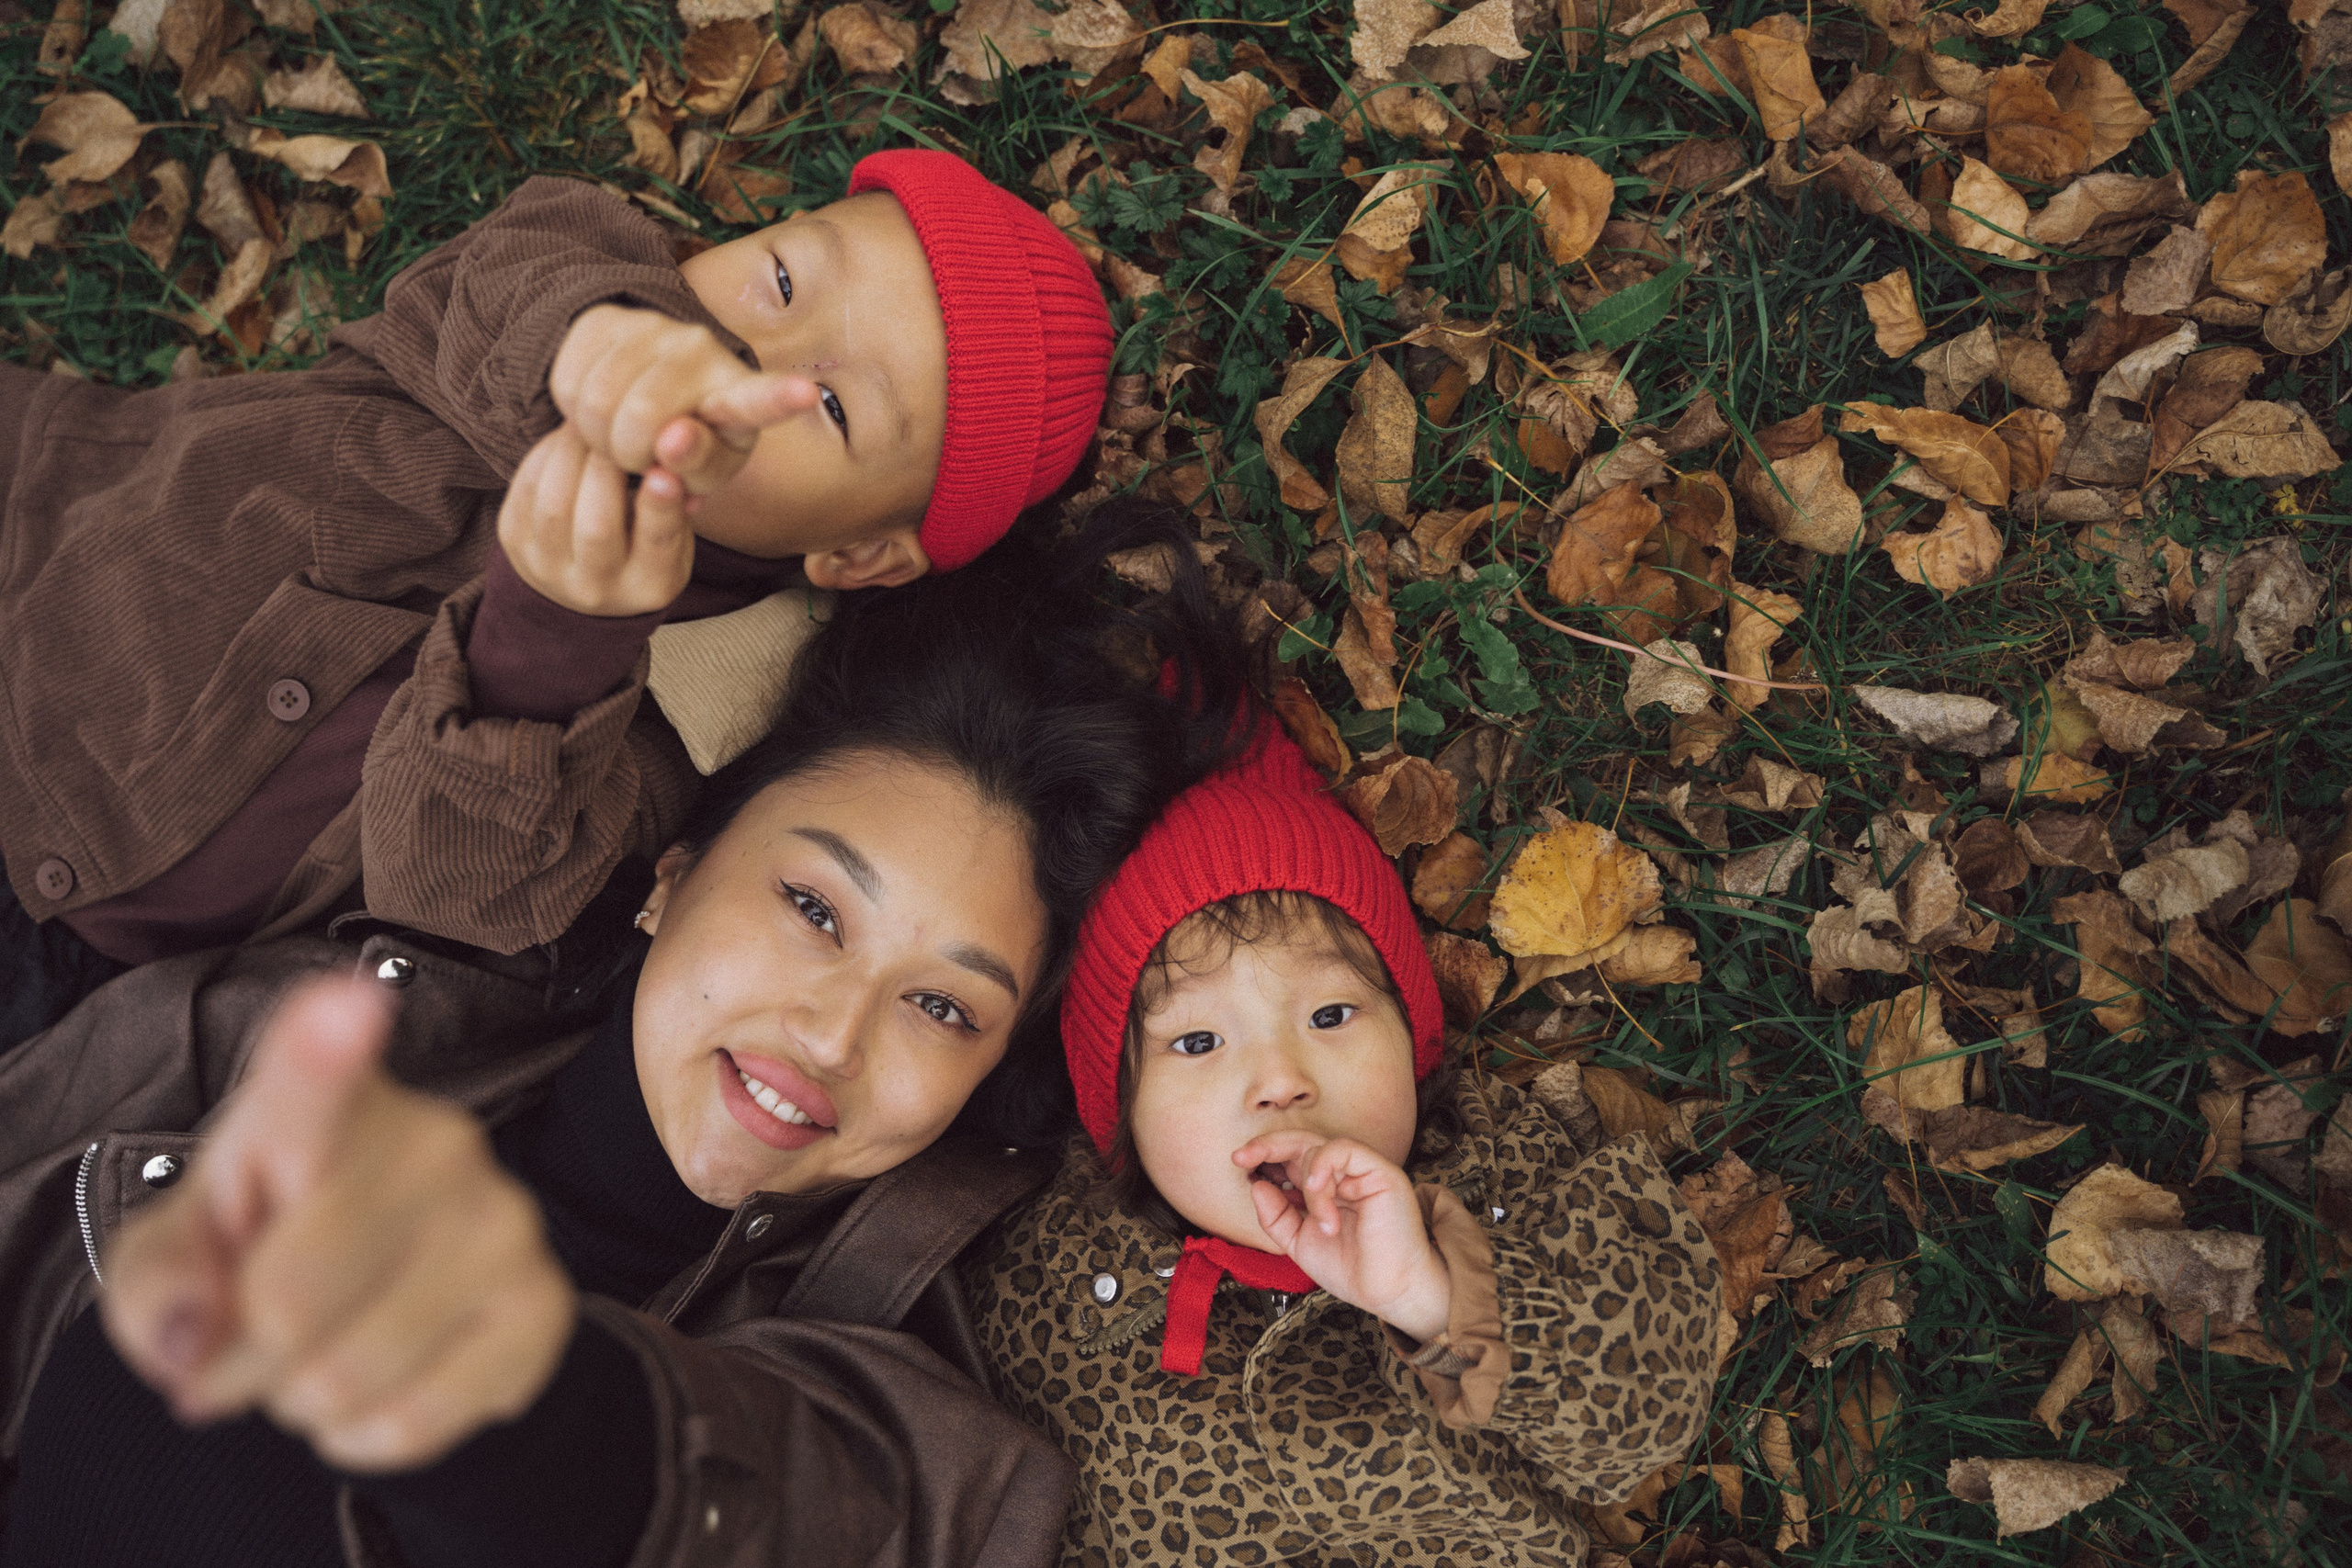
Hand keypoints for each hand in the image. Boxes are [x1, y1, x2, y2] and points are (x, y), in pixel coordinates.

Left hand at [102, 977, 576, 1473]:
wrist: (398, 1301)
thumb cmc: (267, 1251)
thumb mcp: (179, 1255)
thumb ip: (158, 1282)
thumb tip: (194, 1338)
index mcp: (332, 1102)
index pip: (316, 1077)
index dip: (326, 1046)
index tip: (350, 999)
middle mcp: (437, 1140)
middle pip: (285, 1295)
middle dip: (240, 1358)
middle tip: (252, 1342)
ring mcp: (504, 1219)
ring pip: (342, 1373)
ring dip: (299, 1402)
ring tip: (320, 1358)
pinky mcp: (543, 1304)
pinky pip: (407, 1421)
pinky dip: (360, 1436)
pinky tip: (379, 1387)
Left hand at [499, 421, 693, 616]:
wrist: (584, 583)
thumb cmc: (643, 546)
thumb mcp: (678, 536)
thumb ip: (680, 502)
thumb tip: (676, 461)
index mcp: (649, 587)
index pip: (657, 545)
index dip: (660, 506)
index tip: (665, 470)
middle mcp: (596, 589)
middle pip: (597, 525)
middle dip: (605, 466)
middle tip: (614, 420)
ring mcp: (548, 570)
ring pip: (554, 504)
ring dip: (571, 452)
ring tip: (588, 421)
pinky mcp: (514, 543)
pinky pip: (526, 489)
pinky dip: (547, 454)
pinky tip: (567, 438)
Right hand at [549, 303, 816, 494]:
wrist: (640, 385)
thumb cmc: (688, 443)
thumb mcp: (702, 472)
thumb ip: (694, 469)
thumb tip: (670, 440)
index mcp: (739, 398)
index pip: (758, 400)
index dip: (779, 398)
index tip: (805, 393)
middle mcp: (702, 351)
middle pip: (641, 420)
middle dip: (630, 455)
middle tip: (640, 457)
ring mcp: (652, 328)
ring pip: (596, 403)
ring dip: (598, 438)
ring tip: (619, 436)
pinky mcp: (604, 320)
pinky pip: (567, 383)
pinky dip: (572, 411)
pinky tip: (597, 408)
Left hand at [1233, 1131, 1451, 1345]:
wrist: (1388, 1292)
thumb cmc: (1352, 1269)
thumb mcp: (1299, 1243)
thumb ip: (1275, 1216)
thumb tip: (1256, 1185)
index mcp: (1322, 1189)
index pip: (1289, 1158)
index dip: (1263, 1155)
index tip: (1238, 1162)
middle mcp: (1341, 1175)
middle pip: (1299, 1141)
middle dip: (1267, 1145)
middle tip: (1243, 1157)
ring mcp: (1361, 1171)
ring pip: (1318, 1148)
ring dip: (1308, 1187)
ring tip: (1323, 1224)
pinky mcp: (1380, 1171)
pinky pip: (1344, 1150)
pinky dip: (1323, 1166)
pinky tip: (1317, 1189)